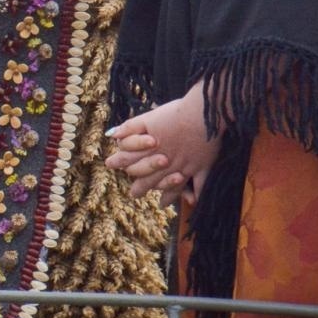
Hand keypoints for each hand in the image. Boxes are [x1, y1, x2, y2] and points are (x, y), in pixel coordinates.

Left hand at [105, 81, 219, 204]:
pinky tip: (191, 201)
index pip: (132, 161)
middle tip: (134, 194)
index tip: (115, 169)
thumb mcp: (150, 117)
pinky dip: (194, 195)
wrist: (204, 113)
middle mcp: (167, 162)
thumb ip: (131, 127)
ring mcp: (185, 166)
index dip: (121, 164)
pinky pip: (197, 186)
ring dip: (166, 195)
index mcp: (152, 150)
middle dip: (140, 187)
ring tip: (161, 204)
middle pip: (149, 179)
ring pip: (172, 186)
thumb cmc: (176, 113)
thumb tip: (113, 135)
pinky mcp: (202, 167)